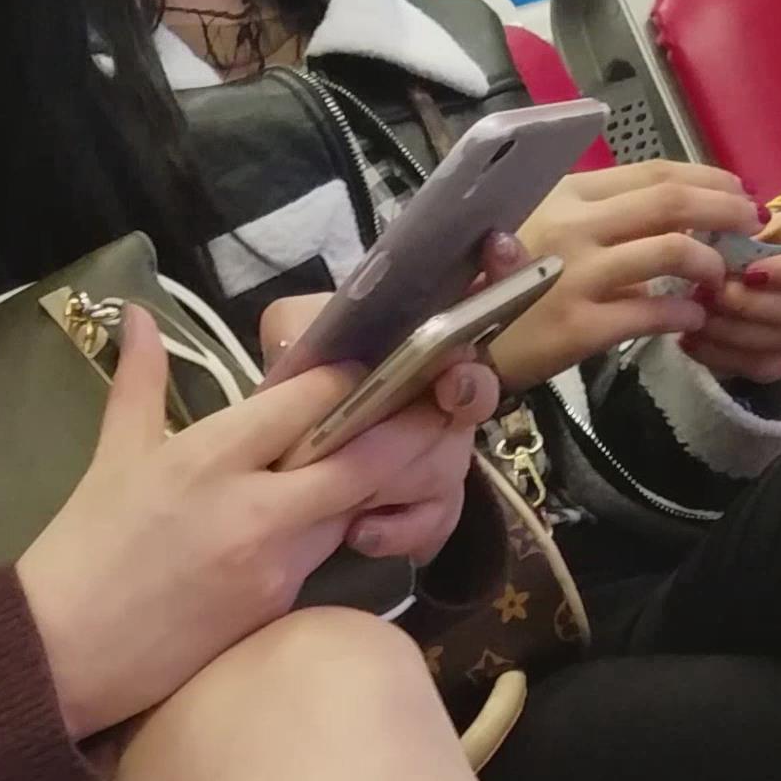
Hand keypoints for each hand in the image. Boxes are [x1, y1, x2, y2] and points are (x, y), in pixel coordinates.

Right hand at [18, 307, 487, 740]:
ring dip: (370, 486)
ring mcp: (273, 566)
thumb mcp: (112, 456)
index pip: (309, 403)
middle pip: (361, 461)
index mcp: (208, 457)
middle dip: (406, 431)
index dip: (353, 379)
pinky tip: (339, 519)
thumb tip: (141, 314)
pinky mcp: (277, 612)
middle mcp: (253, 508)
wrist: (63, 653)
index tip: (376, 362)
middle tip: (436, 405)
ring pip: (352, 512)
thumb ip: (140, 381)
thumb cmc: (85, 548)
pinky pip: (325, 560)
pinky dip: (334, 535)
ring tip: (388, 455)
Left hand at [258, 286, 498, 557]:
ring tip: (358, 485)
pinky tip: (360, 531)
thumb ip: (304, 323)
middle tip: (450, 386)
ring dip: (404, 473)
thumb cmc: (302, 387)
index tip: (497, 250)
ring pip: (450, 461)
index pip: (484, 293)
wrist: (278, 469)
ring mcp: (443, 450)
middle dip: (468, 386)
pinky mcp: (432, 507)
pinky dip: (398, 529)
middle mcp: (446, 392)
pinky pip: (436, 521)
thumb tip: (317, 334)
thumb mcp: (293, 339)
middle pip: (481, 389)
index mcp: (424, 339)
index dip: (503, 270)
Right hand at [488, 161, 762, 389]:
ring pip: (671, 251)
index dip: (705, 178)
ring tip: (722, 277)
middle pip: (671, 201)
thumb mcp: (538, 229)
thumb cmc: (492, 286)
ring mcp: (576, 275)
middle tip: (751, 225)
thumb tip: (656, 212)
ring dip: (711, 263)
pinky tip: (693, 319)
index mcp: (566, 194)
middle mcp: (574, 225)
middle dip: (725, 210)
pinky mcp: (577, 326)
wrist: (448, 343)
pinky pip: (652, 314)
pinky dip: (684, 314)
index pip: (652, 172)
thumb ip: (591, 218)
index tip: (734, 190)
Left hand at [676, 207, 780, 388]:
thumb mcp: (735, 222)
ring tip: (696, 318)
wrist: (718, 268)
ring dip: (736, 333)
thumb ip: (739, 230)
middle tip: (711, 295)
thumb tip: (727, 246)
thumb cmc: (729, 236)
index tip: (750, 272)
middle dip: (753, 305)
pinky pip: (765, 367)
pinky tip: (692, 341)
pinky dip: (725, 356)